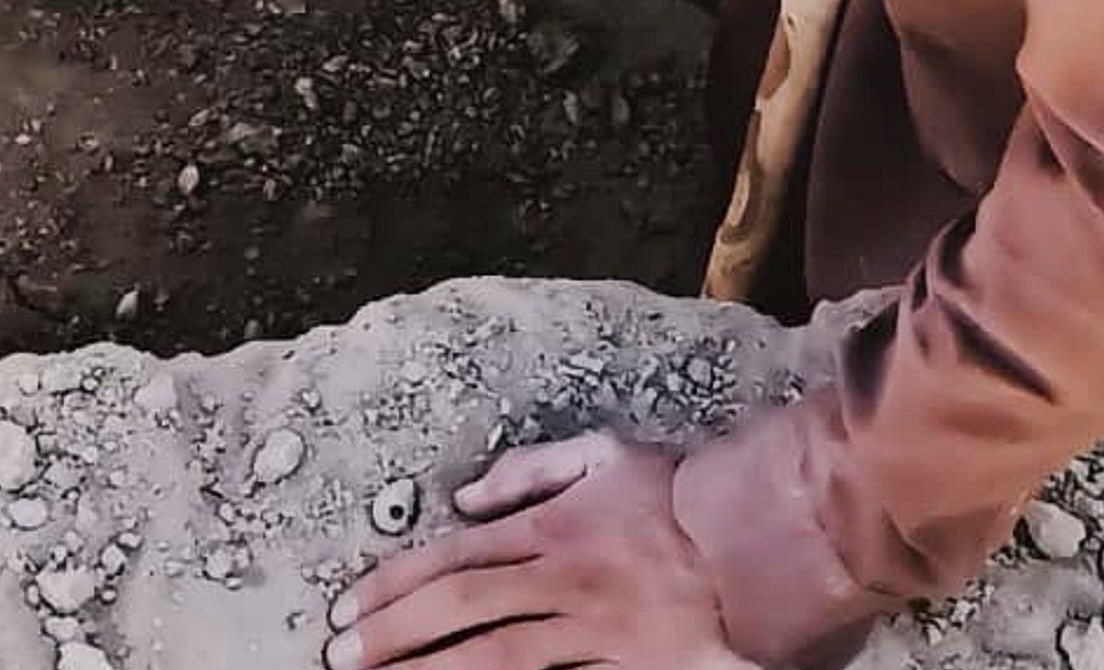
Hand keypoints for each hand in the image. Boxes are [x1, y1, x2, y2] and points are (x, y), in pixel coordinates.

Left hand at [337, 437, 749, 669]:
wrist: (760, 535)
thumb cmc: (678, 495)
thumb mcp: (598, 456)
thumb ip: (526, 472)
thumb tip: (465, 499)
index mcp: (548, 527)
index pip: (450, 559)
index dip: (392, 588)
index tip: (347, 612)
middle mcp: (561, 581)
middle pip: (459, 612)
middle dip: (393, 638)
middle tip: (342, 658)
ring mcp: (592, 632)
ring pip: (496, 660)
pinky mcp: (625, 669)